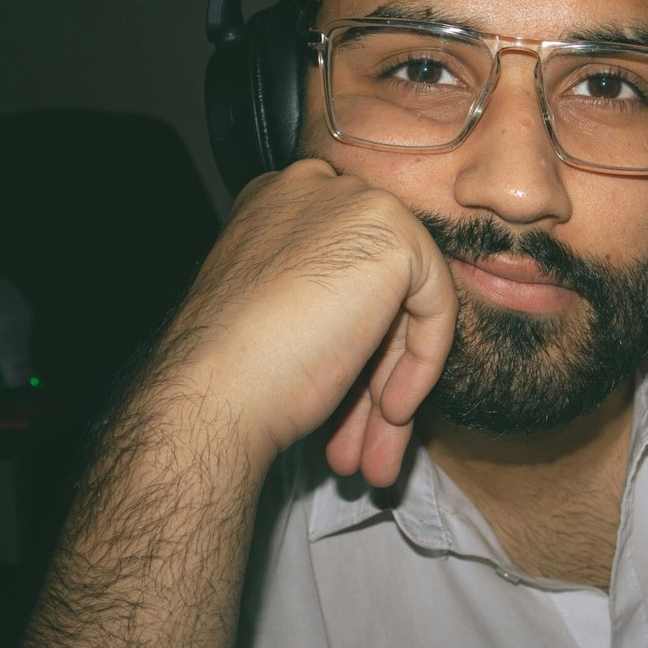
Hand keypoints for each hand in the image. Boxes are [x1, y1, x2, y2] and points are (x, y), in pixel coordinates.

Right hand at [159, 158, 455, 484]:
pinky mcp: (393, 235)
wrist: (213, 391)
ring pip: (404, 305)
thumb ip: (335, 304)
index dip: (357, 343)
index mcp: (280, 202)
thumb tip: (386, 338)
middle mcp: (317, 189)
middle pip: (376, 288)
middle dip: (375, 374)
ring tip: (375, 458)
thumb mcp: (288, 318)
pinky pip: (433, 306)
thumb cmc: (233, 370)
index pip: (347, 267)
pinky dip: (419, 363)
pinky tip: (392, 412)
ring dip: (391, 387)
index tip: (348, 405)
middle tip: (364, 442)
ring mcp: (356, 204)